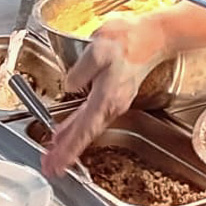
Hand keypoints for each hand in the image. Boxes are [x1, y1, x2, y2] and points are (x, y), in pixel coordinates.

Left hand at [42, 17, 165, 177]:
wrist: (154, 37)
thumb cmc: (130, 40)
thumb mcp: (99, 49)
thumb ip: (82, 70)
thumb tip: (70, 85)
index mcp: (106, 97)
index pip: (83, 130)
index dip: (68, 149)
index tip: (57, 164)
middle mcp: (111, 105)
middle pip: (85, 135)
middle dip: (66, 153)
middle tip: (51, 167)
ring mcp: (114, 102)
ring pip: (88, 128)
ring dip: (71, 143)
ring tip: (55, 154)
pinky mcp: (114, 95)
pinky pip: (92, 118)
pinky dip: (78, 128)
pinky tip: (69, 129)